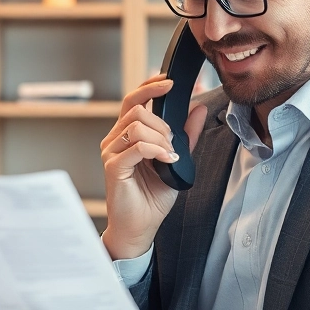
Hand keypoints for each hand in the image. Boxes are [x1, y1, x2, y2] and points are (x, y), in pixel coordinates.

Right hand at [100, 75, 207, 259]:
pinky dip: (157, 150)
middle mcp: (115, 140)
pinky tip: (167, 161)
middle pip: (135, 109)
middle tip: (174, 143)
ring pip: (136, 125)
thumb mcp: (176, 160)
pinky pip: (137, 146)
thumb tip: (198, 107)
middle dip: (162, 122)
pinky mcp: (112, 167)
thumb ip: (186, 135)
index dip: (150, 87)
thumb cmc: (152, 197)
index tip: (170, 82)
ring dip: (160, 137)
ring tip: (169, 155)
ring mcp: (111, 152)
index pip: (133, 100)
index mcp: (127, 135)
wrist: (140, 227)